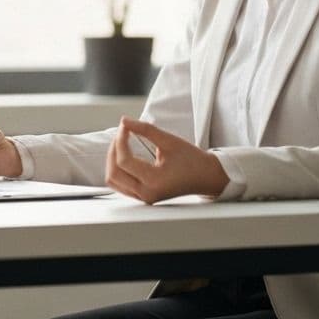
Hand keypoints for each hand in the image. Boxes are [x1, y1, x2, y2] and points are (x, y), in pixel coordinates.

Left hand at [105, 117, 229, 203]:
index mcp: (154, 181)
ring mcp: (144, 198)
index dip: (120, 140)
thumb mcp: (169, 140)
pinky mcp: (143, 197)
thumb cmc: (191, 159)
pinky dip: (118, 170)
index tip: (125, 126)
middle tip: (121, 134)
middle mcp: (146, 193)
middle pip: (113, 173)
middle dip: (113, 150)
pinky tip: (125, 156)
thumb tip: (124, 121)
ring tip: (121, 144)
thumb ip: (145, 129)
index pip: (124, 161)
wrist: (206, 177)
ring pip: (113, 181)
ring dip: (112, 161)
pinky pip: (121, 185)